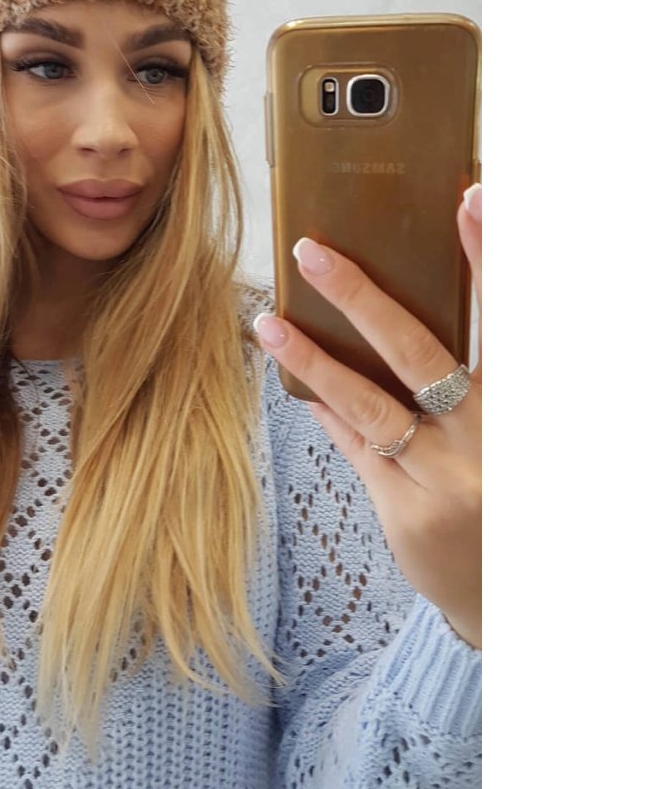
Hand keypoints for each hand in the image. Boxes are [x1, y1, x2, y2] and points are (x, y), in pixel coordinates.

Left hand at [255, 184, 482, 648]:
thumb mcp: (499, 427)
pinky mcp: (403, 510)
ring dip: (313, 358)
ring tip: (268, 321)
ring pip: (368, 402)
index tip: (471, 197)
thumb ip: (467, 377)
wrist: (502, 591)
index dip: (491, 257)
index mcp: (518, 405)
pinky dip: (324, 406)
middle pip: (419, 352)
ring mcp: (442, 477)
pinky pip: (354, 444)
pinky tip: (291, 373)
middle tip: (313, 253)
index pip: (508, 319)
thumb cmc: (499, 490)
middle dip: (361, 298)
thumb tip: (390, 308)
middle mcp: (486, 437)